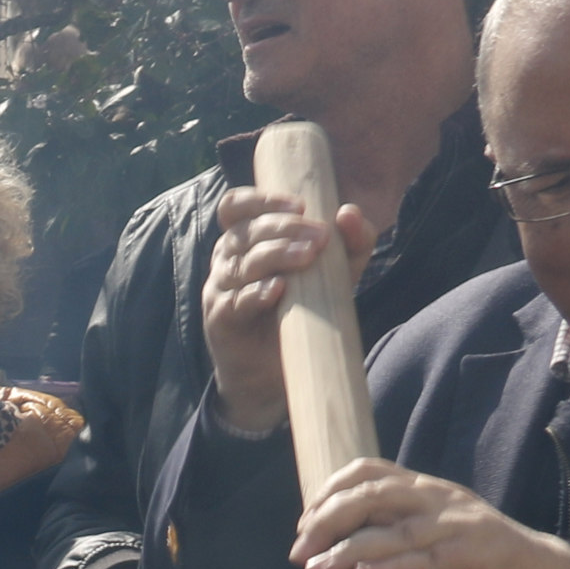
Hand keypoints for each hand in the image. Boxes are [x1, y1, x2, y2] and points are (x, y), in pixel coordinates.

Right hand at [202, 186, 370, 436]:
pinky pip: (235, 302)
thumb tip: (349, 212)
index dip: (260, 200)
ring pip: (241, 263)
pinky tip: (279, 289)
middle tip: (320, 236)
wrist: (276, 368)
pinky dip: (257, 293)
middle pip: (244, 232)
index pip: (236, 207)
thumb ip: (349, 242)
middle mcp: (227, 260)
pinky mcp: (221, 320)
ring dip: (276, 255)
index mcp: (245, 240)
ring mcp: (220, 290)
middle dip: (283, 229)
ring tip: (309, 256)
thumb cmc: (302, 309)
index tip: (298, 206)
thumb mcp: (333, 271)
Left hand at [293, 459, 569, 568]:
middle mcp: (439, 500)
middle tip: (299, 552)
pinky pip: (429, 560)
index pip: (368, 472)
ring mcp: (459, 526)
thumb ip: (370, 567)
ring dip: (348, 549)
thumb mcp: (412, 567)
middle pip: (373, 494)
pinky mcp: (476, 557)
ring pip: (396, 529)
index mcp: (422, 493)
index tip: (303, 526)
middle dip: (327, 520)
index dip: (328, 493)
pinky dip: (393, 568)